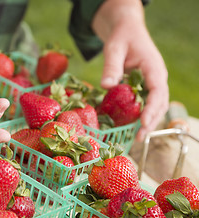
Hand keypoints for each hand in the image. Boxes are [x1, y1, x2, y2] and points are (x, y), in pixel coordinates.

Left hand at [93, 0, 168, 140]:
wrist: (127, 30)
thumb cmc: (122, 37)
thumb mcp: (114, 48)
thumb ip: (111, 66)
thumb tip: (106, 86)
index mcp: (154, 68)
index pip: (158, 91)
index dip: (152, 109)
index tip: (143, 123)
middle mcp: (157, 77)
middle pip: (160, 103)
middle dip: (150, 121)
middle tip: (137, 137)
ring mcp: (152, 82)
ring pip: (155, 105)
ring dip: (147, 121)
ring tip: (135, 136)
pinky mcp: (144, 86)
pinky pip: (145, 102)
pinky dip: (140, 114)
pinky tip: (129, 124)